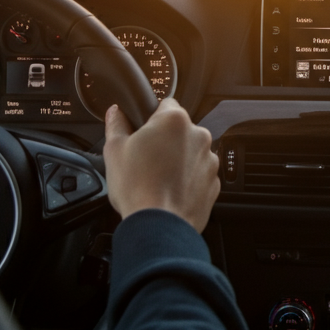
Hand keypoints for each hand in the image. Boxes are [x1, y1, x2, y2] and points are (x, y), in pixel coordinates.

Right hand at [103, 98, 219, 232]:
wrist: (159, 226)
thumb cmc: (137, 188)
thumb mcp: (115, 150)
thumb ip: (116, 125)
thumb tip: (115, 112)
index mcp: (174, 120)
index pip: (166, 104)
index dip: (152, 118)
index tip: (143, 132)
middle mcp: (198, 135)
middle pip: (180, 130)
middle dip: (165, 141)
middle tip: (146, 159)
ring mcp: (209, 160)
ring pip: (191, 152)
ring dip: (178, 160)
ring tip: (157, 178)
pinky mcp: (214, 182)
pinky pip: (199, 174)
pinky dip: (188, 179)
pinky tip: (170, 190)